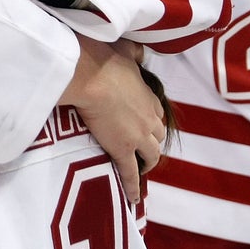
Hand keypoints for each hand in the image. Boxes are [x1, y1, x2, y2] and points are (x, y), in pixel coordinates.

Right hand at [58, 36, 166, 202]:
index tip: (146, 124)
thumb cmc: (104, 59)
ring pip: (151, 156)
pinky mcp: (122, 150)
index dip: (152, 120)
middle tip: (144, 150)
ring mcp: (137, 136)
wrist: (90, 75)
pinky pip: (130, 173)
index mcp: (148, 96)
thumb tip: (142, 52)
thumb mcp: (125, 49)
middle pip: (158, 137)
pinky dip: (132, 187)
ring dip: (147, 163)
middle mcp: (149, 118)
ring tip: (141, 171)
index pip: (157, 113)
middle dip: (153, 143)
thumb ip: (135, 52)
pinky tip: (132, 199)